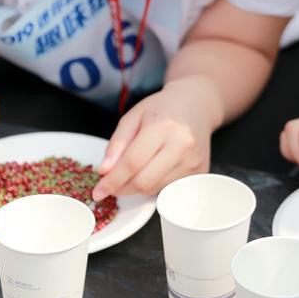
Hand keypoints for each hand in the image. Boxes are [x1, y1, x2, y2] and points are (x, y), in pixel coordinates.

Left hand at [92, 76, 216, 199]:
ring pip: (155, 188)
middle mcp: (182, 145)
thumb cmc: (162, 109)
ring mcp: (194, 160)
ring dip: (136, 187)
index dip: (112, 180)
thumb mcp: (133, 116)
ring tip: (133, 172)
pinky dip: (153, 184)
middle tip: (111, 185)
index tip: (97, 191)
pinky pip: (168, 188)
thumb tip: (104, 171)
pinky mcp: (200, 171)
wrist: (197, 106)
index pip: (133, 162)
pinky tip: (152, 170)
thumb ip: (117, 143)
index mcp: (164, 127)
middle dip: (121, 189)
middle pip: (144, 181)